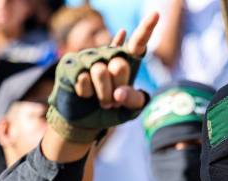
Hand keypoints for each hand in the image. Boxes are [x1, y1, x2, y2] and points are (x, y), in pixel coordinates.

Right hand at [46, 13, 158, 142]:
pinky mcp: (71, 64)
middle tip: (115, 100)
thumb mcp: (131, 109)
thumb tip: (118, 94)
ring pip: (100, 72)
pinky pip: (83, 77)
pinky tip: (85, 94)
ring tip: (102, 100)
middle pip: (120, 65)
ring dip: (103, 94)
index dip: (147, 28)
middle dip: (119, 88)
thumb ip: (134, 100)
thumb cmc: (112, 110)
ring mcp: (88, 57)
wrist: (86, 120)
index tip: (156, 14)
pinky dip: (87, 92)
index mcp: (127, 60)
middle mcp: (108, 53)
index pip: (138, 42)